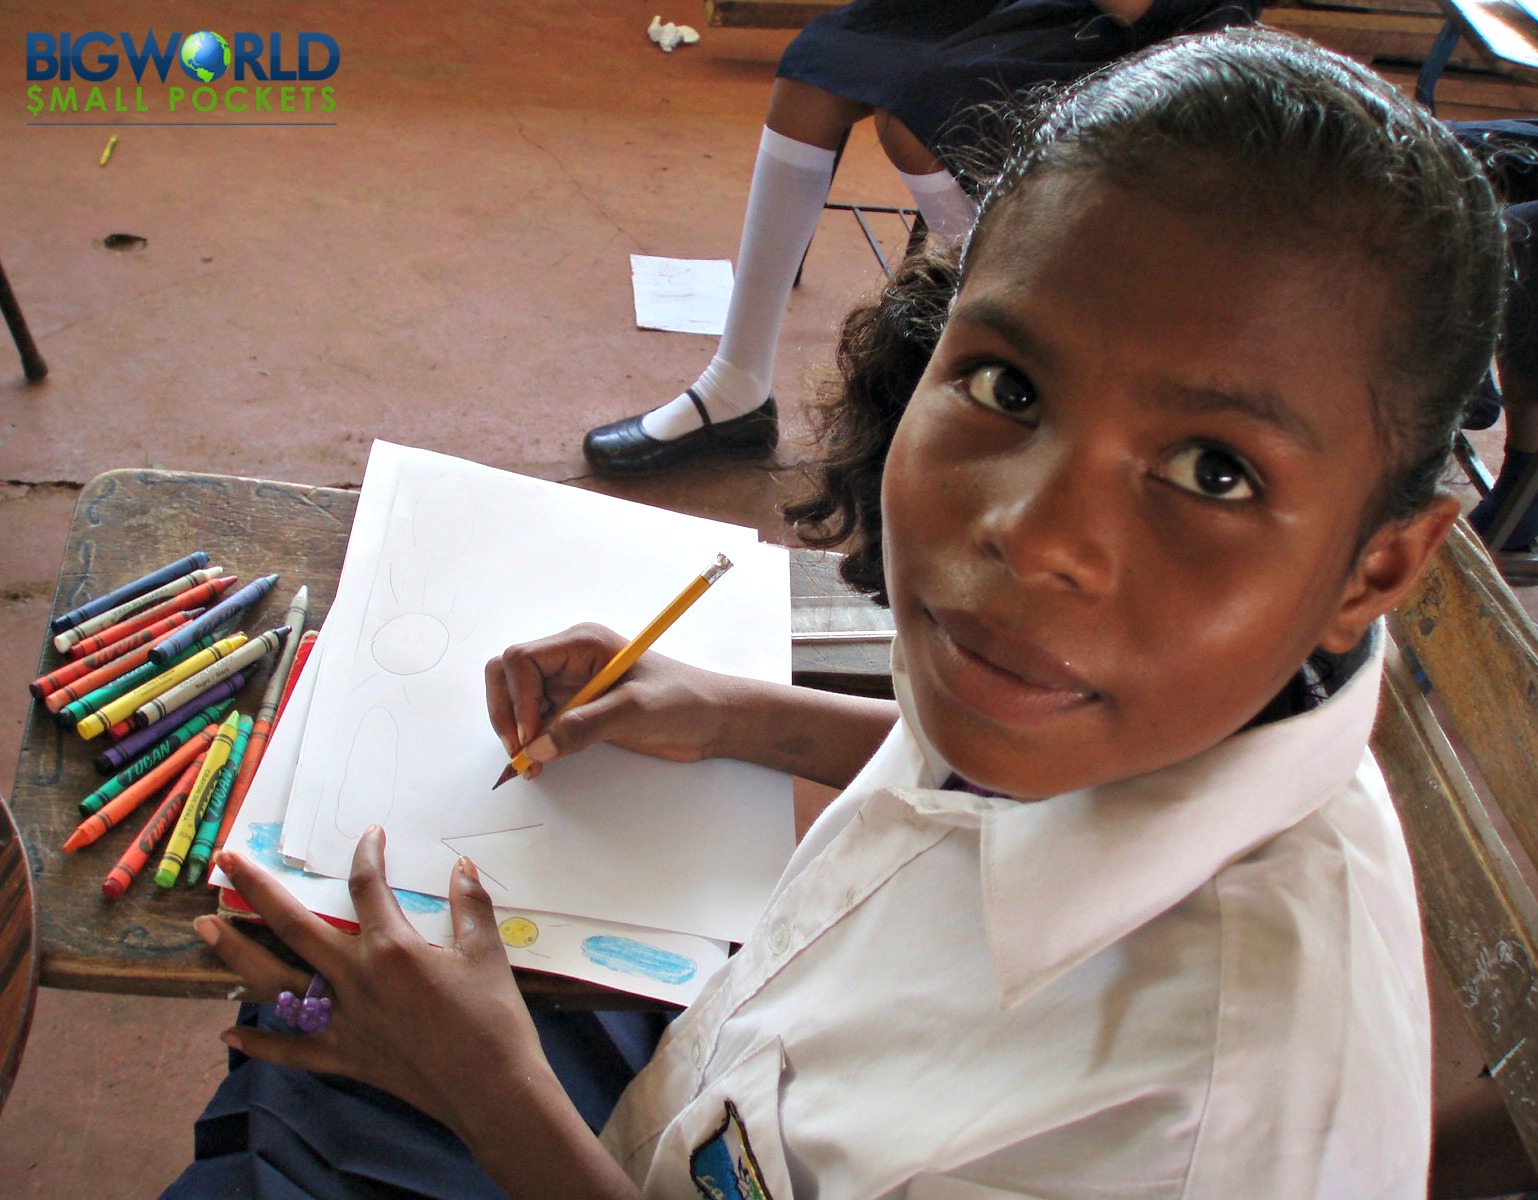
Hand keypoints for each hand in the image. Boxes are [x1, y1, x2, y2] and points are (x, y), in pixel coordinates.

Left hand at [195, 828, 542, 1145]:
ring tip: (205, 928)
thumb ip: (470, 906)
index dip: (367, 854)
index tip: (370, 836)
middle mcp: (355, 980)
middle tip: (227, 862)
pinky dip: (260, 1045)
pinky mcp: (345, 1057)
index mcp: (392, 948)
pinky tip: (228, 1035)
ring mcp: (344, 1022)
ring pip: (275, 983)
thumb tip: (462, 867)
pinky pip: (293, 1050)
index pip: (368, 887)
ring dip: (236, 954)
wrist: (491, 1090)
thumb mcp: (487, 953)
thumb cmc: (494, 1019)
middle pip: (294, 926)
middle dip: (258, 890)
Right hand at [485, 622, 742, 778]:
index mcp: (582, 644)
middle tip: (520, 751)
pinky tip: (539, 764)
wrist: (713, 720)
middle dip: (506, 713)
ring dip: (515, 731)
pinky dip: (531, 743)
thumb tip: (538, 747)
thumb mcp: (636, 710)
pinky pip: (537, 723)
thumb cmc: (683, 701)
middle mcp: (570, 660)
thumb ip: (585, 725)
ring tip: (530, 764)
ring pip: (517, 702)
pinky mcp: (577, 711)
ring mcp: (571, 686)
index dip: (516, 697)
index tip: (529, 733)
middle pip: (508, 676)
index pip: (521, 659)